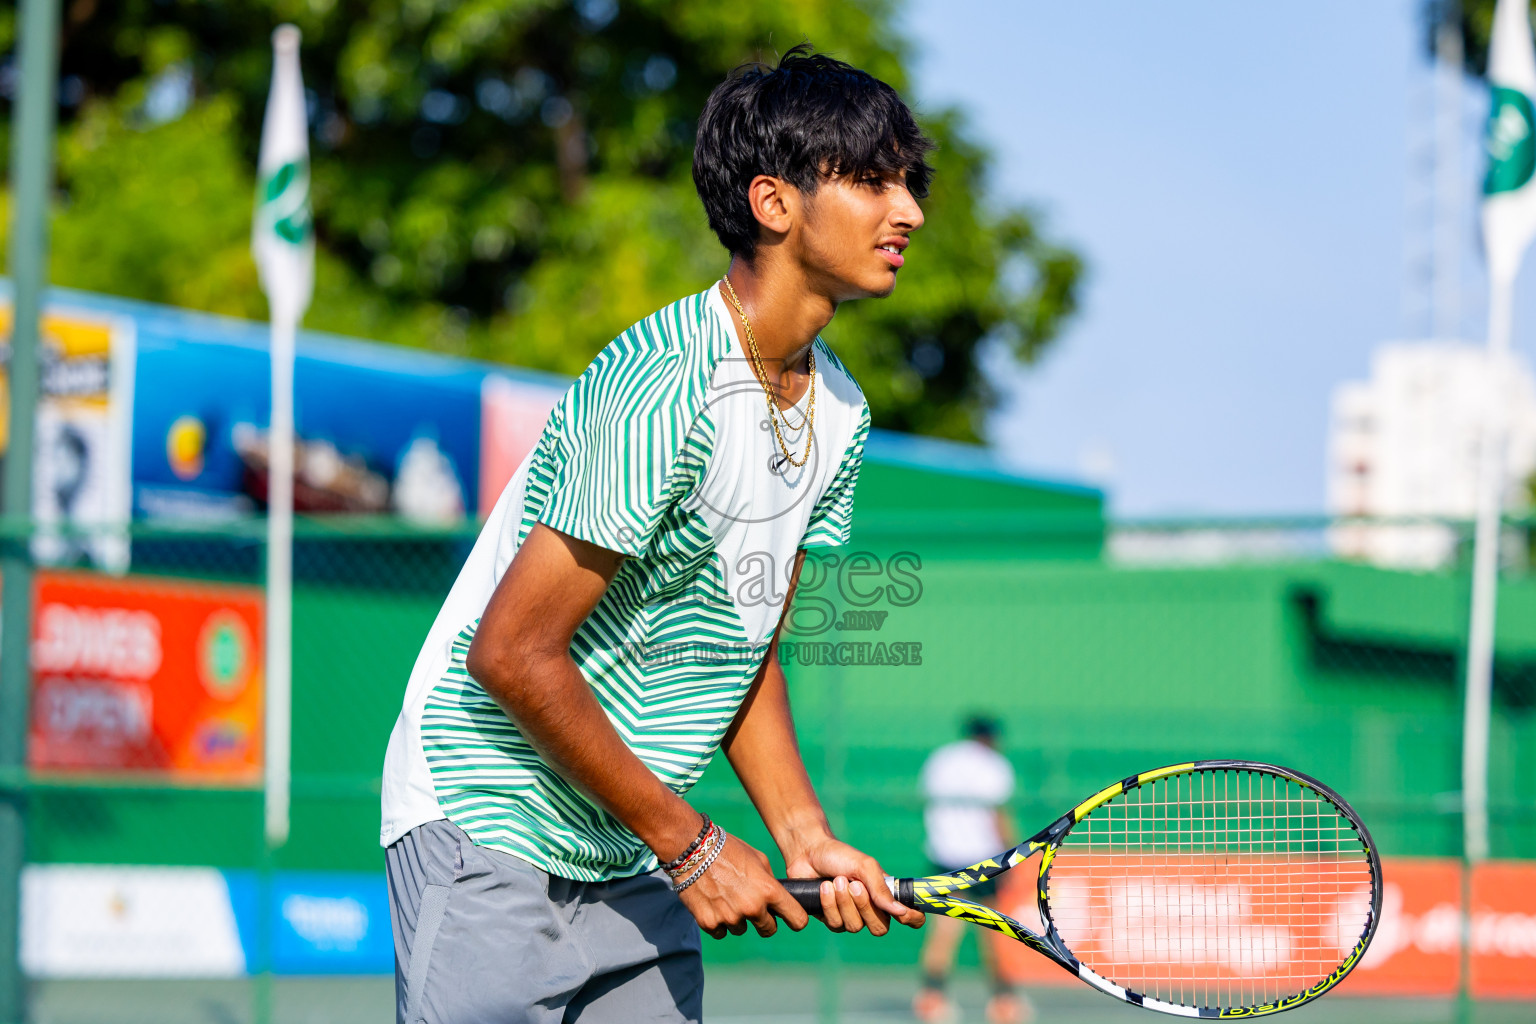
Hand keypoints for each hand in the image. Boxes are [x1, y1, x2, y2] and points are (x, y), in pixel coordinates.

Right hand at [676, 834, 809, 939]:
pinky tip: (713, 902)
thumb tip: (778, 900)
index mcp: (768, 890)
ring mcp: (730, 918)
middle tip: (752, 906)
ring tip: (726, 896)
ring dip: (738, 918)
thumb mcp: (758, 859)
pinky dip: (718, 921)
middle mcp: (752, 908)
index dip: (796, 919)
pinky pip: (721, 931)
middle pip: (769, 930)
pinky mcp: (709, 923)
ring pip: (742, 929)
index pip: (797, 919)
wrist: (693, 850)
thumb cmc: (729, 850)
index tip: (791, 918)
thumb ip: (771, 882)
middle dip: (764, 921)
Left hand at [783, 836, 924, 935]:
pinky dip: (829, 904)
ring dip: (844, 902)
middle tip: (854, 885)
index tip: (905, 914)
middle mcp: (870, 909)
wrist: (808, 853)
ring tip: (836, 880)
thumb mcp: (865, 866)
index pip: (909, 916)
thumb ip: (881, 888)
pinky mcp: (831, 919)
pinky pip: (836, 924)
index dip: (912, 919)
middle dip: (865, 907)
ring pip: (855, 927)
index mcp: (885, 895)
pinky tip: (824, 888)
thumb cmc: (841, 856)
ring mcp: (851, 916)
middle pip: (880, 928)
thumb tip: (900, 911)